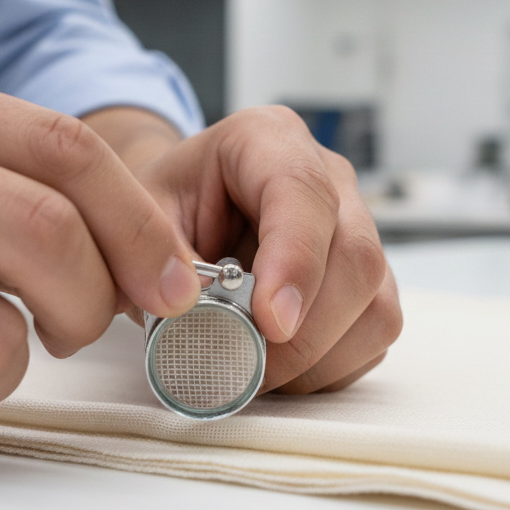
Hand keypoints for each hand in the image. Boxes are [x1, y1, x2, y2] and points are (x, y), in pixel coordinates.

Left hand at [85, 106, 401, 393]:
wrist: (178, 215)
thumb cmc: (160, 209)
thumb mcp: (135, 216)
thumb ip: (157, 253)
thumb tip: (201, 310)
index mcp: (266, 139)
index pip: (302, 191)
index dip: (295, 261)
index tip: (271, 322)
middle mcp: (327, 176)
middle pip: (355, 255)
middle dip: (305, 330)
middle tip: (247, 368)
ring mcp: (356, 225)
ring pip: (375, 300)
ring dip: (319, 355)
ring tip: (256, 371)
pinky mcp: (366, 277)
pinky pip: (374, 331)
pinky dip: (330, 365)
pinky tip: (281, 368)